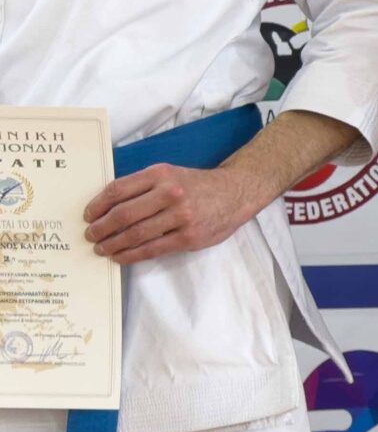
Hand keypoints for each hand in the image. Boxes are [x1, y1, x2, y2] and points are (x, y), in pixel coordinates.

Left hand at [84, 163, 264, 263]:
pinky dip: (131, 255)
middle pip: (123, 214)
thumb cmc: (197, 185)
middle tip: (90, 235)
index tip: (88, 216)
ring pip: (135, 234)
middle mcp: (170, 193)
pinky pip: (152, 249)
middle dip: (101, 228)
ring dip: (113, 244)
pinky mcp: (189, 237)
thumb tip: (107, 207)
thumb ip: (142, 186)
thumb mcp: (170, 174)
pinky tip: (121, 257)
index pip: (118, 190)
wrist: (236, 193)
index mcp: (160, 174)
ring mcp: (181, 216)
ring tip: (101, 249)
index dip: (97, 205)